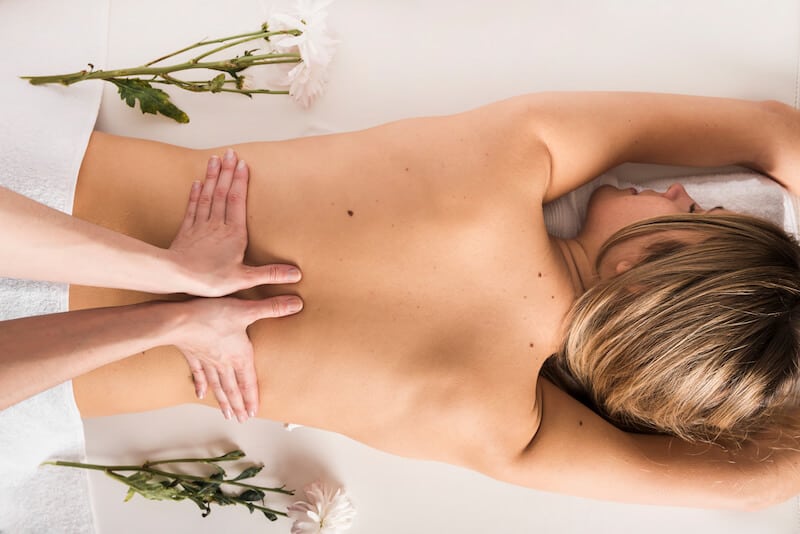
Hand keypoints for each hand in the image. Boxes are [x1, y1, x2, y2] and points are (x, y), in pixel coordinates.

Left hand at [169, 149, 299, 296]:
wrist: (176, 277)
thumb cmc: (210, 279)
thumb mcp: (245, 279)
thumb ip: (270, 274)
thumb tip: (296, 273)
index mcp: (233, 234)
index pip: (237, 201)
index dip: (240, 181)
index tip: (243, 164)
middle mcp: (217, 225)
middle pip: (223, 193)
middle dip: (227, 172)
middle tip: (230, 152)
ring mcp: (200, 226)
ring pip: (207, 196)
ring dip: (212, 176)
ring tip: (215, 159)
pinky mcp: (186, 232)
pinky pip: (192, 208)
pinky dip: (195, 194)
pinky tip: (197, 182)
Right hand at [175, 294, 302, 421]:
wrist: (178, 321)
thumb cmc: (212, 316)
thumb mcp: (246, 310)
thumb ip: (272, 308)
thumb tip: (296, 305)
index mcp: (238, 355)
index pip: (248, 381)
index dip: (252, 397)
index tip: (253, 412)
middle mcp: (223, 363)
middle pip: (233, 389)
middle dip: (238, 405)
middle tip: (242, 419)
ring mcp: (207, 361)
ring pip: (217, 386)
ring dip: (223, 401)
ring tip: (227, 414)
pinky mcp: (193, 355)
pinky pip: (197, 374)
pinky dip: (200, 385)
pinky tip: (201, 395)